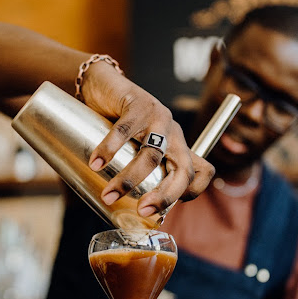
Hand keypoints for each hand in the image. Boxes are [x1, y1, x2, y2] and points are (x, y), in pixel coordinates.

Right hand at [80, 62, 214, 216]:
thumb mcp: (137, 150)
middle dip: (164, 195)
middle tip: (142, 211)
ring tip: (109, 195)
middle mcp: (175, 134)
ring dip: (129, 179)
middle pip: (183, 170)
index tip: (167, 207)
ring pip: (152, 155)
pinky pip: (126, 130)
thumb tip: (125, 212)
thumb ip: (141, 173)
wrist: (104, 86)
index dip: (191, 193)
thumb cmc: (119, 124)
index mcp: (179, 147)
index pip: (202, 172)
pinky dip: (109, 149)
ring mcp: (159, 117)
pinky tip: (95, 163)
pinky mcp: (140, 102)